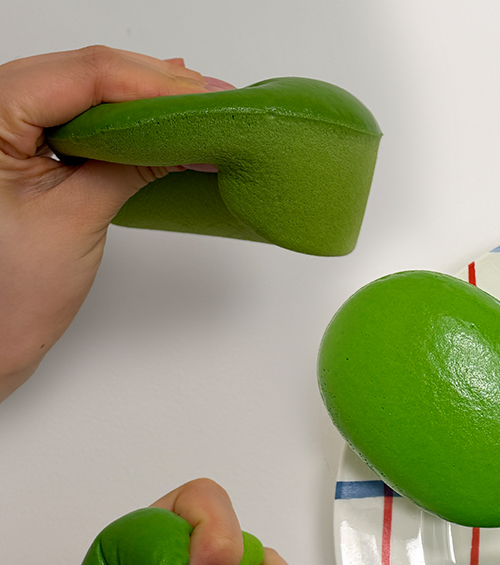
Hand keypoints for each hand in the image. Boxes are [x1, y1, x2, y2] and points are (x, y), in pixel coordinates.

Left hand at [0, 46, 213, 400]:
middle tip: (214, 98)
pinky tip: (160, 116)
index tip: (206, 95)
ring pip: (84, 89)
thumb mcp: (76, 219)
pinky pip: (78, 116)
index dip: (152, 82)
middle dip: (153, 84)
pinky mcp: (23, 147)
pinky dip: (123, 119)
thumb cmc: (7, 292)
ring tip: (198, 106)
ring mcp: (6, 125)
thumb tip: (186, 139)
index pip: (83, 76)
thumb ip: (129, 166)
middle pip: (85, 72)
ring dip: (143, 98)